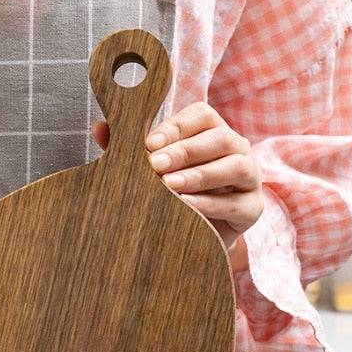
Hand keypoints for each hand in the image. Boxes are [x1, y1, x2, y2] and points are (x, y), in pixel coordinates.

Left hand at [91, 101, 261, 266]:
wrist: (197, 235)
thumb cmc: (173, 194)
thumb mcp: (152, 172)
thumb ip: (129, 150)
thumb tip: (99, 128)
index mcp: (212, 131)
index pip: (202, 115)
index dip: (175, 128)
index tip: (147, 144)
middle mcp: (236, 148)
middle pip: (219, 138)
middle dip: (185, 151)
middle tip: (155, 165)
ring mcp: (249, 177)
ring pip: (235, 166)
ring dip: (200, 175)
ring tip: (170, 186)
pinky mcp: (252, 208)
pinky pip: (236, 203)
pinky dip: (210, 204)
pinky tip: (186, 207)